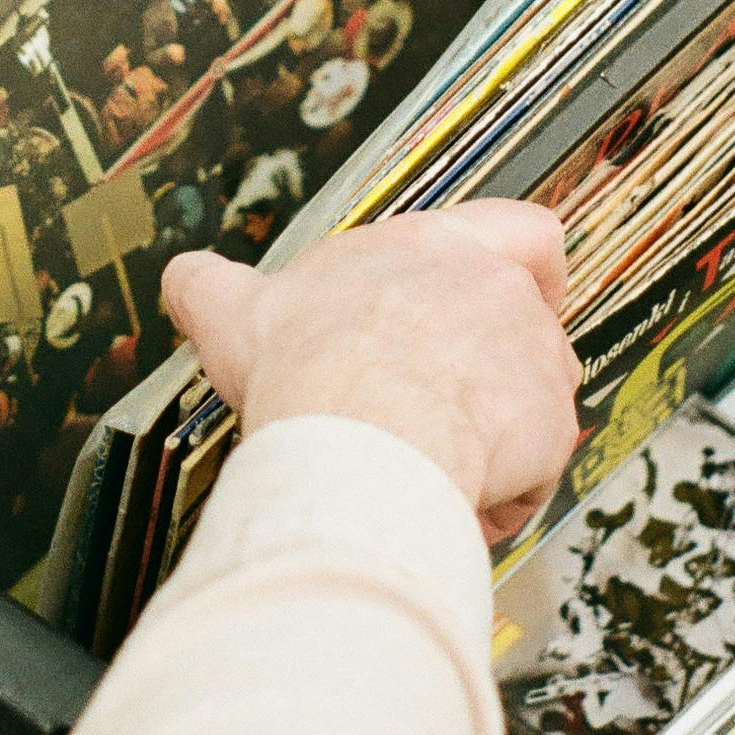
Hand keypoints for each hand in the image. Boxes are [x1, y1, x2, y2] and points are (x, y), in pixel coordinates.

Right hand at [159, 205, 580, 541]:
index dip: (531, 267)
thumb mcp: (234, 310)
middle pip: (527, 331)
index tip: (516, 298)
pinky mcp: (552, 427)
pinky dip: (501, 494)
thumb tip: (183, 278)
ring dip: (492, 440)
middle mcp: (497, 290)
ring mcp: (535, 358)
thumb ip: (208, 285)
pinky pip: (535, 471)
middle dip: (488, 379)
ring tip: (430, 471)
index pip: (522, 230)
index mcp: (433, 247)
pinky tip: (450, 503)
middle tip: (434, 413)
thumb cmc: (307, 366)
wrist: (356, 437)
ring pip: (530, 407)